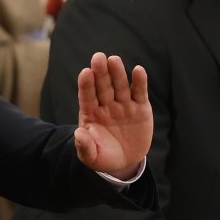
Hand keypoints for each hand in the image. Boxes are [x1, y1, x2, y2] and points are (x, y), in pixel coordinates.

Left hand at [73, 52, 152, 179]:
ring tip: (114, 60)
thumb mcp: (92, 157)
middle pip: (103, 86)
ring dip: (118, 73)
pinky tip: (139, 71)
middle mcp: (106, 105)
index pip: (87, 96)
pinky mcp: (140, 108)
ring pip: (120, 86)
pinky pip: (139, 93)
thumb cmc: (103, 157)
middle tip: (98, 57)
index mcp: (91, 113)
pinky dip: (139, 82)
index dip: (86, 85)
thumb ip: (85, 146)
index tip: (85, 72)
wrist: (125, 162)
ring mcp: (123, 105)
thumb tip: (78, 133)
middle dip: (101, 72)